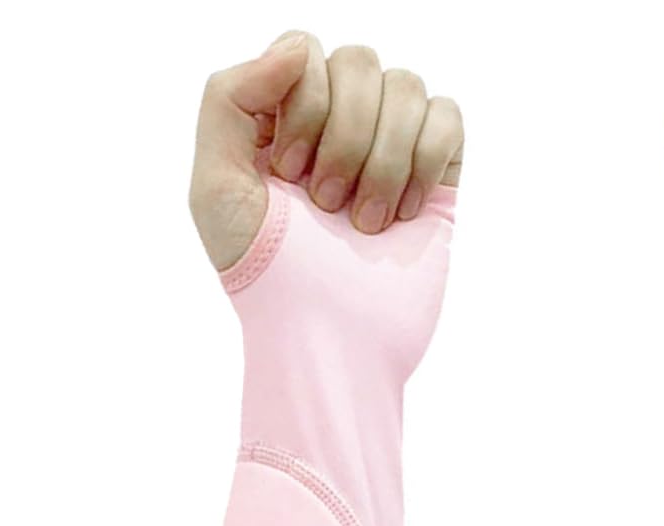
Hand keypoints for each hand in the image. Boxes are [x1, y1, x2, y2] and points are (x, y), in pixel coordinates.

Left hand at [189, 31, 463, 270]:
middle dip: (345, 138)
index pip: (306, 51)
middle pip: (360, 62)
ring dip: (382, 160)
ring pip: (406, 87)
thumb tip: (298, 48)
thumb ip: (229, 96)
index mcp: (287, 115)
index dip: (303, 108)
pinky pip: (447, 119)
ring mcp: (394, 146)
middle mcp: (342, 122)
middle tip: (327, 207)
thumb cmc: (268, 275)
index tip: (288, 176)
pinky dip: (424, 162)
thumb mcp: (216, 185)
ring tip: (365, 223)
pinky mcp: (438, 178)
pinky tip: (403, 213)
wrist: (330, 339)